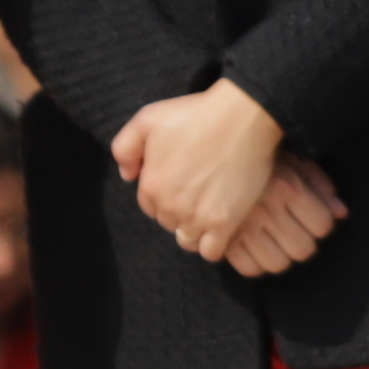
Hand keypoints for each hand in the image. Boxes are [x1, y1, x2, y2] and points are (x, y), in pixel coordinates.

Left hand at [110, 80, 293, 258]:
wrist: (243, 118)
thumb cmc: (195, 116)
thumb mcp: (146, 120)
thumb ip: (125, 148)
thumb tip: (129, 176)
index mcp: (150, 185)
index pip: (149, 205)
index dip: (163, 194)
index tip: (181, 182)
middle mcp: (170, 206)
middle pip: (168, 222)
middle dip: (179, 210)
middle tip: (199, 191)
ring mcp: (198, 217)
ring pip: (187, 239)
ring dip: (195, 228)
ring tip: (210, 209)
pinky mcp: (225, 223)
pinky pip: (211, 252)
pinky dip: (212, 244)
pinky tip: (220, 228)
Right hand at [219, 152, 348, 279]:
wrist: (206, 142)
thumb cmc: (250, 150)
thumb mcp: (289, 158)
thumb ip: (319, 183)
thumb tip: (341, 213)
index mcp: (287, 187)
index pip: (322, 225)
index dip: (320, 224)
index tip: (310, 220)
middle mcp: (267, 208)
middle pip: (303, 249)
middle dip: (301, 243)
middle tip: (290, 234)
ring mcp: (242, 225)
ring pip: (277, 263)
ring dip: (278, 256)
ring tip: (270, 243)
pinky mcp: (218, 236)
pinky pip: (248, 267)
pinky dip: (252, 263)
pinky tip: (249, 249)